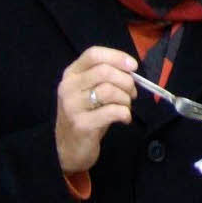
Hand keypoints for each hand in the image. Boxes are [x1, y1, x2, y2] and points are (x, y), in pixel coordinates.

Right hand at [55, 46, 137, 173]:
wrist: (70, 148)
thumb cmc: (86, 115)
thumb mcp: (91, 91)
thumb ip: (106, 77)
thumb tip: (131, 69)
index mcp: (71, 74)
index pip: (93, 54)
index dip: (117, 57)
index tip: (133, 67)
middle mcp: (68, 87)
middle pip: (104, 71)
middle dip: (126, 81)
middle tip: (132, 93)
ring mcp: (72, 106)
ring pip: (109, 90)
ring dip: (126, 99)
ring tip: (126, 107)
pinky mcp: (81, 124)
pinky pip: (112, 111)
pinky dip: (125, 114)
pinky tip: (124, 119)